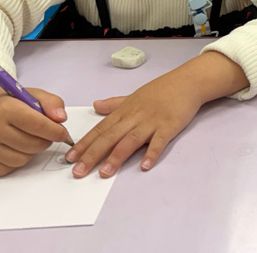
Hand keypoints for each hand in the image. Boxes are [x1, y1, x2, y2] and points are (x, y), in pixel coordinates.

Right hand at [0, 71, 70, 176]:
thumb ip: (52, 103)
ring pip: (23, 160)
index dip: (56, 131)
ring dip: (31, 151)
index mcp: (5, 109)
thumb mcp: (34, 95)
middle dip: (45, 141)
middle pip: (33, 145)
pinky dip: (17, 161)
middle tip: (44, 134)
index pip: (38, 125)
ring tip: (26, 138)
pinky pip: (10, 169)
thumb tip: (61, 119)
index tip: (62, 133)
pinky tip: (14, 148)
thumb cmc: (12, 104)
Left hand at [66, 52, 246, 177]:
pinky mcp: (169, 126)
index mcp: (125, 111)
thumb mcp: (134, 95)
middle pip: (110, 137)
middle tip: (78, 172)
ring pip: (131, 141)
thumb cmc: (161, 90)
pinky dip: (152, 153)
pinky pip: (159, 141)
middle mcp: (135, 117)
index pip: (100, 129)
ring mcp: (152, 122)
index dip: (84, 143)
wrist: (187, 82)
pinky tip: (145, 166)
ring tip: (105, 173)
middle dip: (92, 155)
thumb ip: (114, 104)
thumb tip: (95, 105)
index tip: (69, 158)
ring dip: (117, 157)